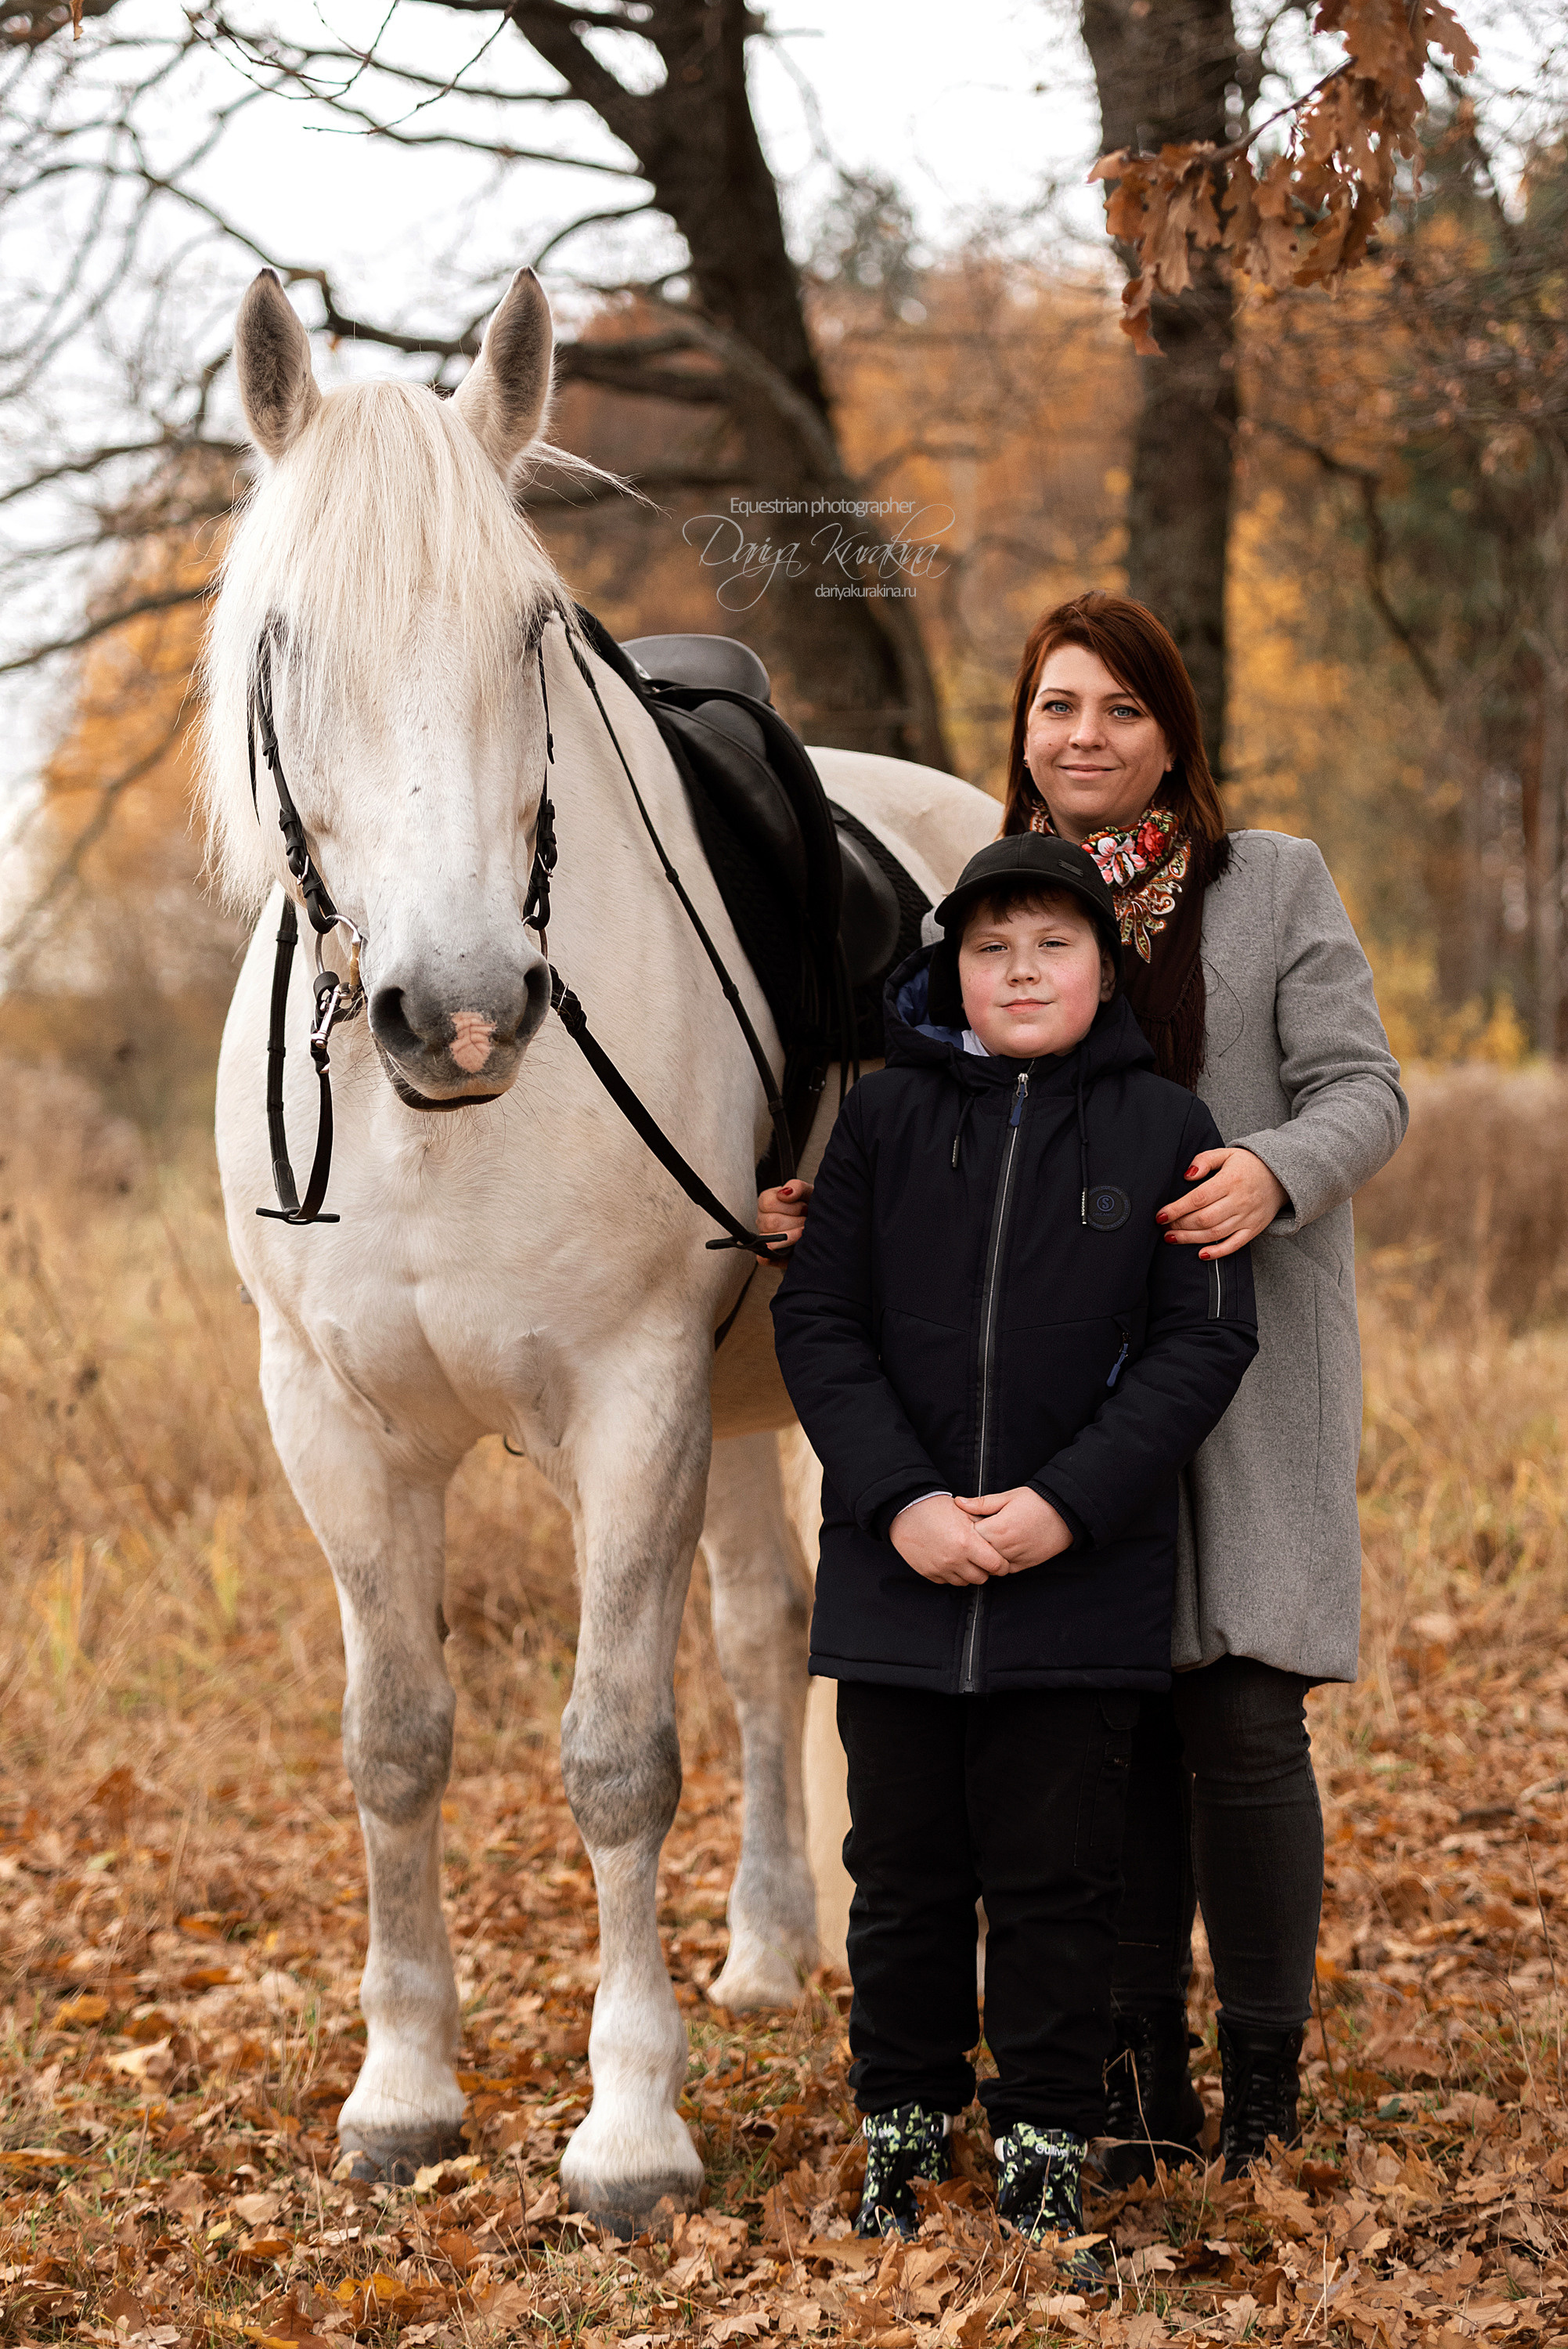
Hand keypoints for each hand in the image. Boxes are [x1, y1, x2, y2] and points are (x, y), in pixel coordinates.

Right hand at [757, 1178, 812, 1257]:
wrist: (824, 1227)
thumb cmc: (813, 1209)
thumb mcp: (809, 1192)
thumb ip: (797, 1187)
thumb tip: (785, 1194)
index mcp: (768, 1202)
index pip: (768, 1203)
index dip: (791, 1207)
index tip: (804, 1208)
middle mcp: (763, 1220)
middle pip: (771, 1222)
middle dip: (796, 1222)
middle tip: (806, 1221)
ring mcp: (764, 1238)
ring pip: (770, 1240)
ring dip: (794, 1237)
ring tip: (804, 1232)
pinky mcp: (768, 1256)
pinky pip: (765, 1258)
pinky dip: (780, 1256)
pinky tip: (795, 1248)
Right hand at [891, 1493, 1007, 1586]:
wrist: (906, 1512)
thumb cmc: (937, 1509)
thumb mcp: (965, 1512)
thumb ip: (985, 1526)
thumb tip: (1001, 1538)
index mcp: (967, 1542)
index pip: (996, 1565)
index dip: (1002, 1565)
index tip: (1002, 1562)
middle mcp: (954, 1559)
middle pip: (982, 1578)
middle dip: (986, 1571)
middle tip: (984, 1561)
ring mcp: (940, 1568)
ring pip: (965, 1582)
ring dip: (969, 1573)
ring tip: (967, 1560)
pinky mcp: (929, 1573)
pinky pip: (948, 1581)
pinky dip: (953, 1574)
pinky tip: (952, 1561)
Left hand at [953, 1488, 1074, 1570]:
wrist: (1065, 1514)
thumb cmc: (1036, 1501)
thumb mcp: (1008, 1497)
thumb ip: (982, 1503)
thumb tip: (958, 1502)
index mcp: (998, 1528)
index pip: (969, 1536)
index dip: (966, 1529)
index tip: (969, 1522)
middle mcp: (1005, 1547)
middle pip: (978, 1552)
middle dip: (974, 1543)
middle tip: (977, 1532)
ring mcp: (1015, 1558)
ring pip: (989, 1564)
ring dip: (986, 1554)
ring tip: (989, 1540)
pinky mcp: (1024, 1565)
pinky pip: (1004, 1570)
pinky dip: (999, 1562)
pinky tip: (1001, 1549)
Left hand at [1156, 1146, 1287, 1259]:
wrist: (1280, 1175)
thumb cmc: (1247, 1165)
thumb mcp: (1226, 1154)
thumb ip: (1204, 1160)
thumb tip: (1187, 1175)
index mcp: (1230, 1181)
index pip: (1199, 1198)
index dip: (1177, 1209)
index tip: (1160, 1215)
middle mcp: (1239, 1200)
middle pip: (1204, 1218)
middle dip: (1180, 1225)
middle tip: (1164, 1227)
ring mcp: (1248, 1217)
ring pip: (1215, 1233)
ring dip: (1190, 1239)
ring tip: (1172, 1238)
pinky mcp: (1253, 1229)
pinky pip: (1235, 1244)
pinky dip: (1218, 1252)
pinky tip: (1200, 1254)